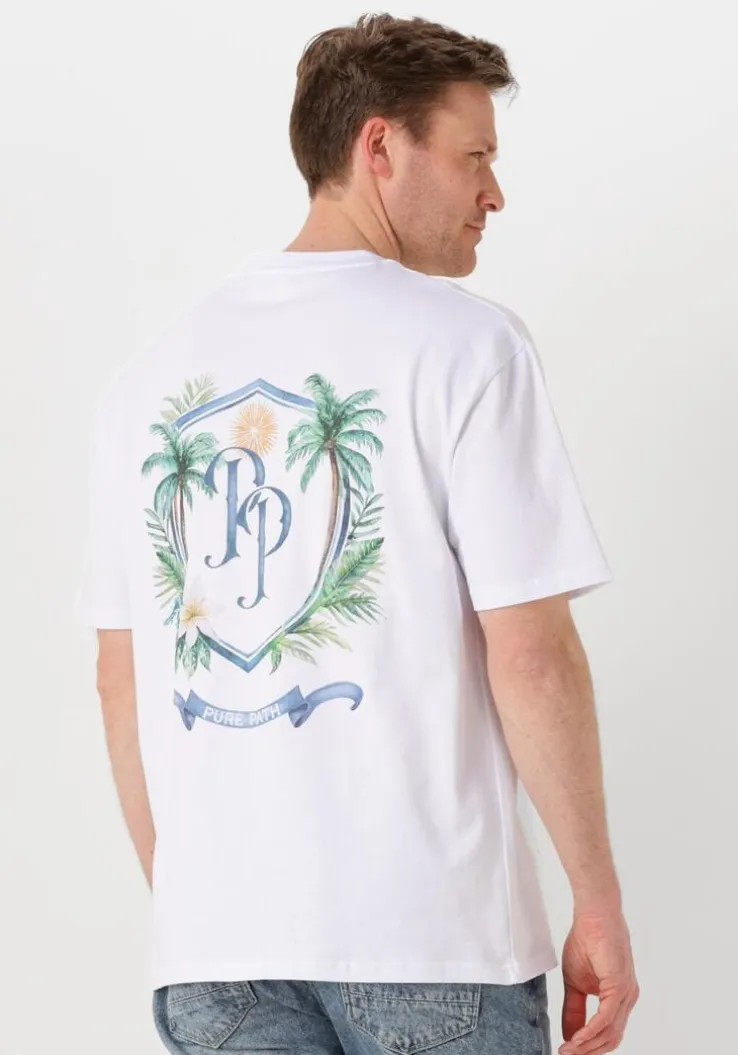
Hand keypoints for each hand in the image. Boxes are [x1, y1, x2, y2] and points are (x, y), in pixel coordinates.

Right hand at [558, 906, 639, 1054]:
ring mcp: (626, 994)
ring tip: (567, 1050)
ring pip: (609, 1033)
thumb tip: (569, 1035)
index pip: (606, 1033)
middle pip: (610, 1039)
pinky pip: (606, 1019)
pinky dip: (590, 1032)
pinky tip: (576, 1039)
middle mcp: (626, 999)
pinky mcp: (620, 987)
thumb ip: (573, 1009)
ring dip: (586, 1046)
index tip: (567, 1052)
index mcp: (618, 999)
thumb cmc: (586, 940)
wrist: (592, 916)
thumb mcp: (574, 982)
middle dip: (587, 1052)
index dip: (587, 1047)